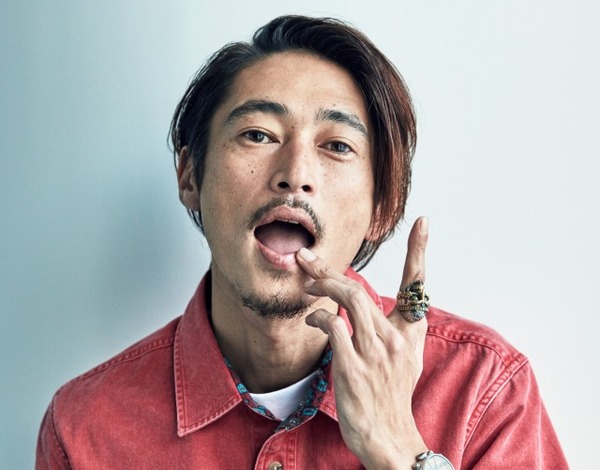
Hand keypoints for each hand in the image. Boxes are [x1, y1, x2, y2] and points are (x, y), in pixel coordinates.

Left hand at [296, 217, 429, 468]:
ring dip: (320, 288)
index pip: (418, 287)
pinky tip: (312, 317)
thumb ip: (393, 329)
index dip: (420, 253)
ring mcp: (375, 353)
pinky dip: (319, 317)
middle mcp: (394, 338)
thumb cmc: (392, 396)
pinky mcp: (354, 368)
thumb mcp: (405, 359)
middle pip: (360, 290)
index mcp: (409, 333)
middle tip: (306, 256)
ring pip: (347, 301)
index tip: (423, 223)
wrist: (390, 437)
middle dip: (329, 270)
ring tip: (306, 285)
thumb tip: (369, 306)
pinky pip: (333, 328)